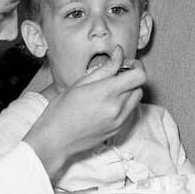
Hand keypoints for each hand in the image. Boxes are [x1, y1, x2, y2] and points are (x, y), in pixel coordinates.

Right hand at [23, 50, 146, 179]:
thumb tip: (119, 53)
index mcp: (106, 93)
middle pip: (139, 86)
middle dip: (132, 77)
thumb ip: (105, 68)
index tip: (127, 63)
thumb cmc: (61, 111)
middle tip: (116, 74)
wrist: (55, 140)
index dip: (136, 66)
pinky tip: (108, 102)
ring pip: (137, 99)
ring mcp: (119, 121)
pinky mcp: (118, 130)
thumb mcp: (79, 84)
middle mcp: (117, 108)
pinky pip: (130, 111)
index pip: (139, 76)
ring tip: (111, 88)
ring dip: (130, 90)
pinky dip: (125, 103)